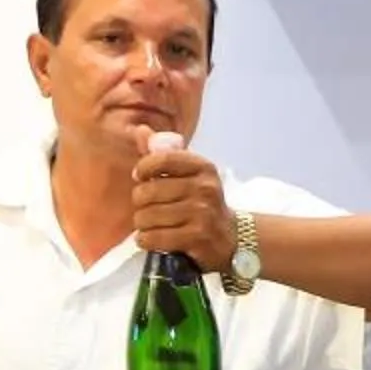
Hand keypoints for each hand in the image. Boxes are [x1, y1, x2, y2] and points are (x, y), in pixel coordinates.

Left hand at [130, 129, 239, 270]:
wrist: (230, 237)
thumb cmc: (201, 202)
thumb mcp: (188, 174)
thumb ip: (162, 154)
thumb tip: (140, 130)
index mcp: (203, 167)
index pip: (161, 159)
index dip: (143, 168)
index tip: (140, 177)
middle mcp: (205, 188)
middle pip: (148, 191)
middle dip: (140, 202)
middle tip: (146, 207)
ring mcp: (202, 214)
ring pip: (147, 216)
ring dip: (142, 223)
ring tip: (150, 225)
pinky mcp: (197, 238)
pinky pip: (154, 237)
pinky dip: (146, 240)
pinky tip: (150, 238)